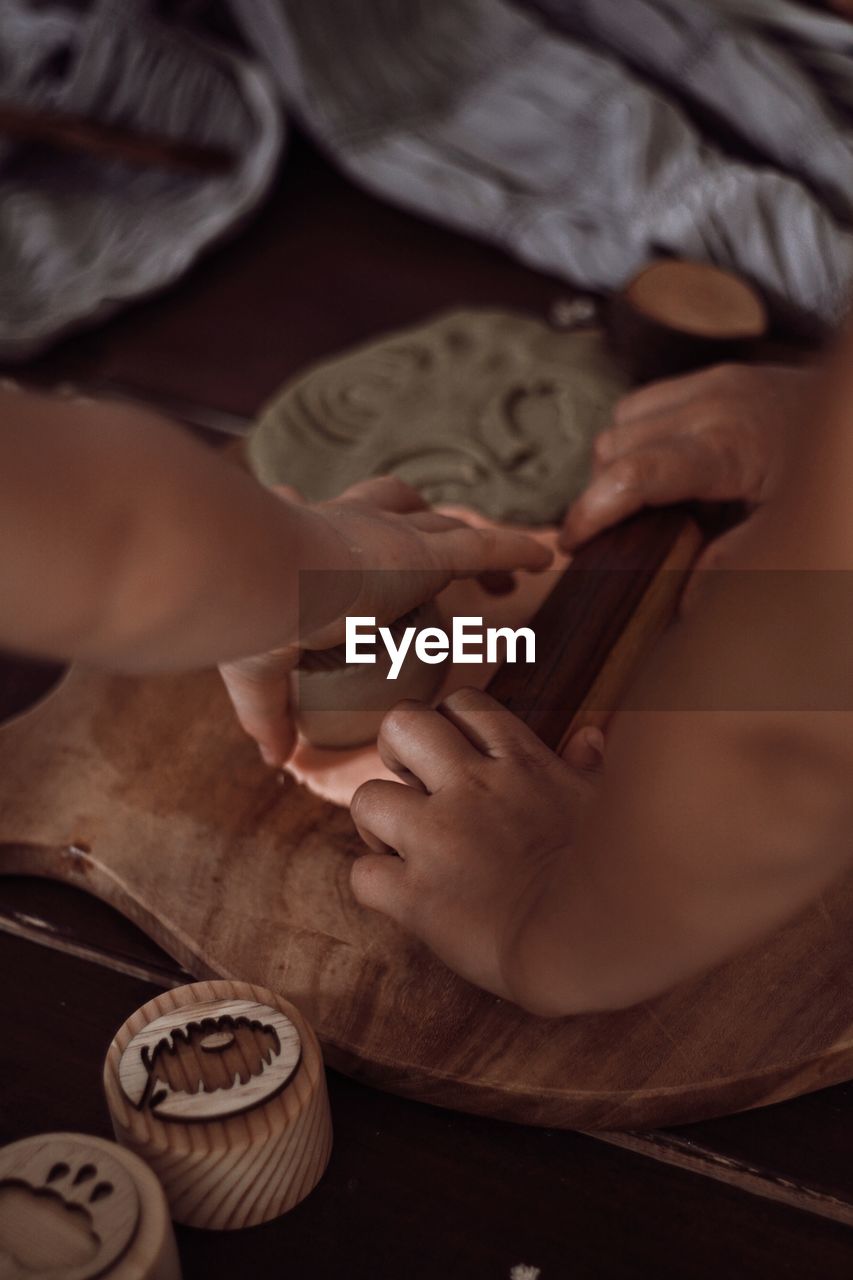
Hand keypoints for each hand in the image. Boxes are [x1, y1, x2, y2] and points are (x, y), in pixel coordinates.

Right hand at [220, 478, 551, 766]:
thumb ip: (269, 714)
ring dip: (485, 550)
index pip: (352, 536)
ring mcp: (396, 540)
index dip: (368, 540)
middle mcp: (361, 534)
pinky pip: (484, 549)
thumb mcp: (256, 671)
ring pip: (452, 531)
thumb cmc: (253, 618)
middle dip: (437, 534)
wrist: (263, 581)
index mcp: (320, 555)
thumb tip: (274, 759)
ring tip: (516, 577)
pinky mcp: (425, 552)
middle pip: (410, 520)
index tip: (381, 572)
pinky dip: (515, 551)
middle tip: (463, 567)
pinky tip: (544, 557)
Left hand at [349, 688, 603, 1006]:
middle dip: (395, 748)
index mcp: (519, 761)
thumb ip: (589, 767)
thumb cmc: (618, 873)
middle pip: (400, 724)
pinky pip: (362, 875)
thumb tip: (590, 735)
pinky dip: (377, 886)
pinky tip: (405, 898)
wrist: (599, 940)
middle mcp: (469, 787)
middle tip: (412, 784)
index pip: (462, 703)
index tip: (458, 757)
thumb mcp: (606, 806)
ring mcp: (437, 839)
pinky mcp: (416, 896)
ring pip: (366, 797)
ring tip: (400, 846)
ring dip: (377, 821)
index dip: (449, 724)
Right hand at [560, 364, 814, 550]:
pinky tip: (662, 467)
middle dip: (603, 493)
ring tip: (640, 502)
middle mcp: (713, 405)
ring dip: (616, 462)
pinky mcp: (716, 376)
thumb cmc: (835, 478)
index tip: (574, 543)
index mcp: (729, 447)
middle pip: (614, 448)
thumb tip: (683, 601)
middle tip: (615, 536)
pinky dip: (637, 436)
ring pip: (620, 422)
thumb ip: (734, 560)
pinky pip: (644, 402)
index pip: (635, 474)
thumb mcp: (791, 528)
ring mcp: (713, 384)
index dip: (592, 511)